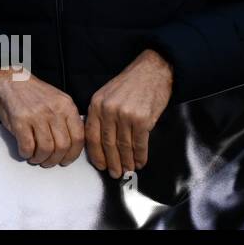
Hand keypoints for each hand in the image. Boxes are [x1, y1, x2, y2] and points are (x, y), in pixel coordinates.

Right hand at [0, 69, 84, 167]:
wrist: (10, 79)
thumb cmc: (32, 91)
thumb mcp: (57, 99)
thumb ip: (66, 119)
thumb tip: (71, 143)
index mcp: (66, 105)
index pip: (78, 137)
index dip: (73, 154)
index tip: (67, 159)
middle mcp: (53, 110)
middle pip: (63, 146)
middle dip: (56, 160)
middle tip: (50, 162)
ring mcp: (36, 115)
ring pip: (46, 149)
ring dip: (41, 159)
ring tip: (36, 158)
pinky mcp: (20, 120)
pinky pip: (27, 146)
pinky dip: (27, 154)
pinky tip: (26, 151)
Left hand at [85, 49, 172, 178]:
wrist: (151, 71)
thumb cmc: (130, 84)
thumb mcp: (106, 94)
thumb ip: (100, 114)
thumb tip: (99, 140)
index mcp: (96, 104)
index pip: (92, 135)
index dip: (96, 154)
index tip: (100, 165)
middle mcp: (108, 110)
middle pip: (107, 143)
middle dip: (111, 162)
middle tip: (114, 173)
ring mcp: (125, 115)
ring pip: (124, 146)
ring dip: (126, 161)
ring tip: (128, 170)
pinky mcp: (142, 119)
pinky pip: (139, 143)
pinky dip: (140, 156)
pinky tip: (140, 162)